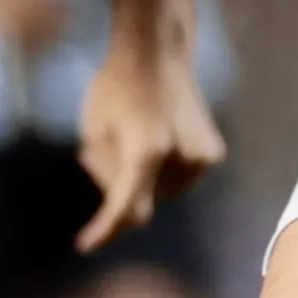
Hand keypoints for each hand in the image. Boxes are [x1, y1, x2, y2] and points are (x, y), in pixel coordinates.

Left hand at [74, 40, 225, 249]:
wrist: (157, 53)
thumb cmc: (116, 87)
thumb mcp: (94, 130)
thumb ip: (105, 172)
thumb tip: (123, 205)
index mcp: (146, 150)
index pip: (125, 207)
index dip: (105, 230)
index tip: (85, 244)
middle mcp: (179, 157)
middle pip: (141, 201)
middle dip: (119, 188)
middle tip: (107, 150)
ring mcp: (200, 157)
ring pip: (162, 193)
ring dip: (143, 180)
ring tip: (135, 137)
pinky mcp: (212, 154)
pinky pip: (178, 180)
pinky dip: (163, 170)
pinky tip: (158, 138)